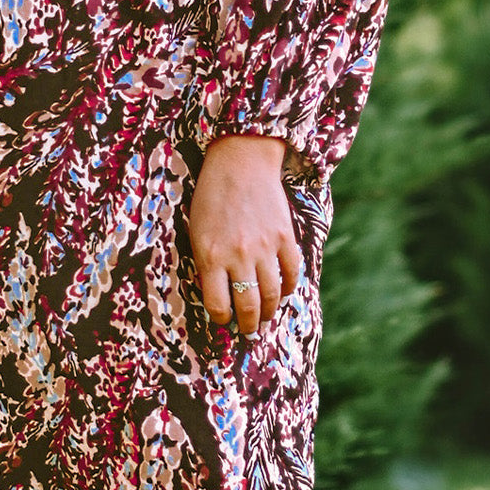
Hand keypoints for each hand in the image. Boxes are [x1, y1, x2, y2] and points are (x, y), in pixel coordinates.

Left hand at [189, 134, 303, 337]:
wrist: (240, 161)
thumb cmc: (211, 195)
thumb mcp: (197, 230)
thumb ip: (206, 262)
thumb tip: (218, 293)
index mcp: (210, 256)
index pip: (218, 306)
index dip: (222, 318)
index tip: (224, 318)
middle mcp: (238, 256)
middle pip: (249, 306)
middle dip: (249, 324)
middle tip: (248, 329)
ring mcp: (264, 247)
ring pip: (273, 295)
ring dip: (270, 311)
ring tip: (265, 316)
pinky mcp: (285, 237)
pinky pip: (291, 273)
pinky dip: (288, 287)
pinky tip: (283, 291)